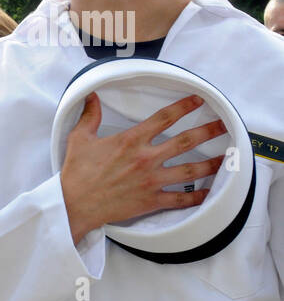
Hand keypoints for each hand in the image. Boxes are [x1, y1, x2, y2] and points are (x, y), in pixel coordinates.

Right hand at [60, 92, 225, 243]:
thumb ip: (90, 116)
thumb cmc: (76, 173)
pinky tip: (207, 192)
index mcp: (131, 140)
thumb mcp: (79, 139)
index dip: (184, 106)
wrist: (74, 204)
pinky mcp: (150, 200)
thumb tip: (92, 96)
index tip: (198, 100)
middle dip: (208, 132)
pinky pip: (180, 199)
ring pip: (190, 171)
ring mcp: (151, 180)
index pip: (164, 118)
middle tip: (224, 126)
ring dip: (211, 164)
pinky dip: (196, 197)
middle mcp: (146, 158)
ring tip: (225, 159)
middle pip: (186, 141)